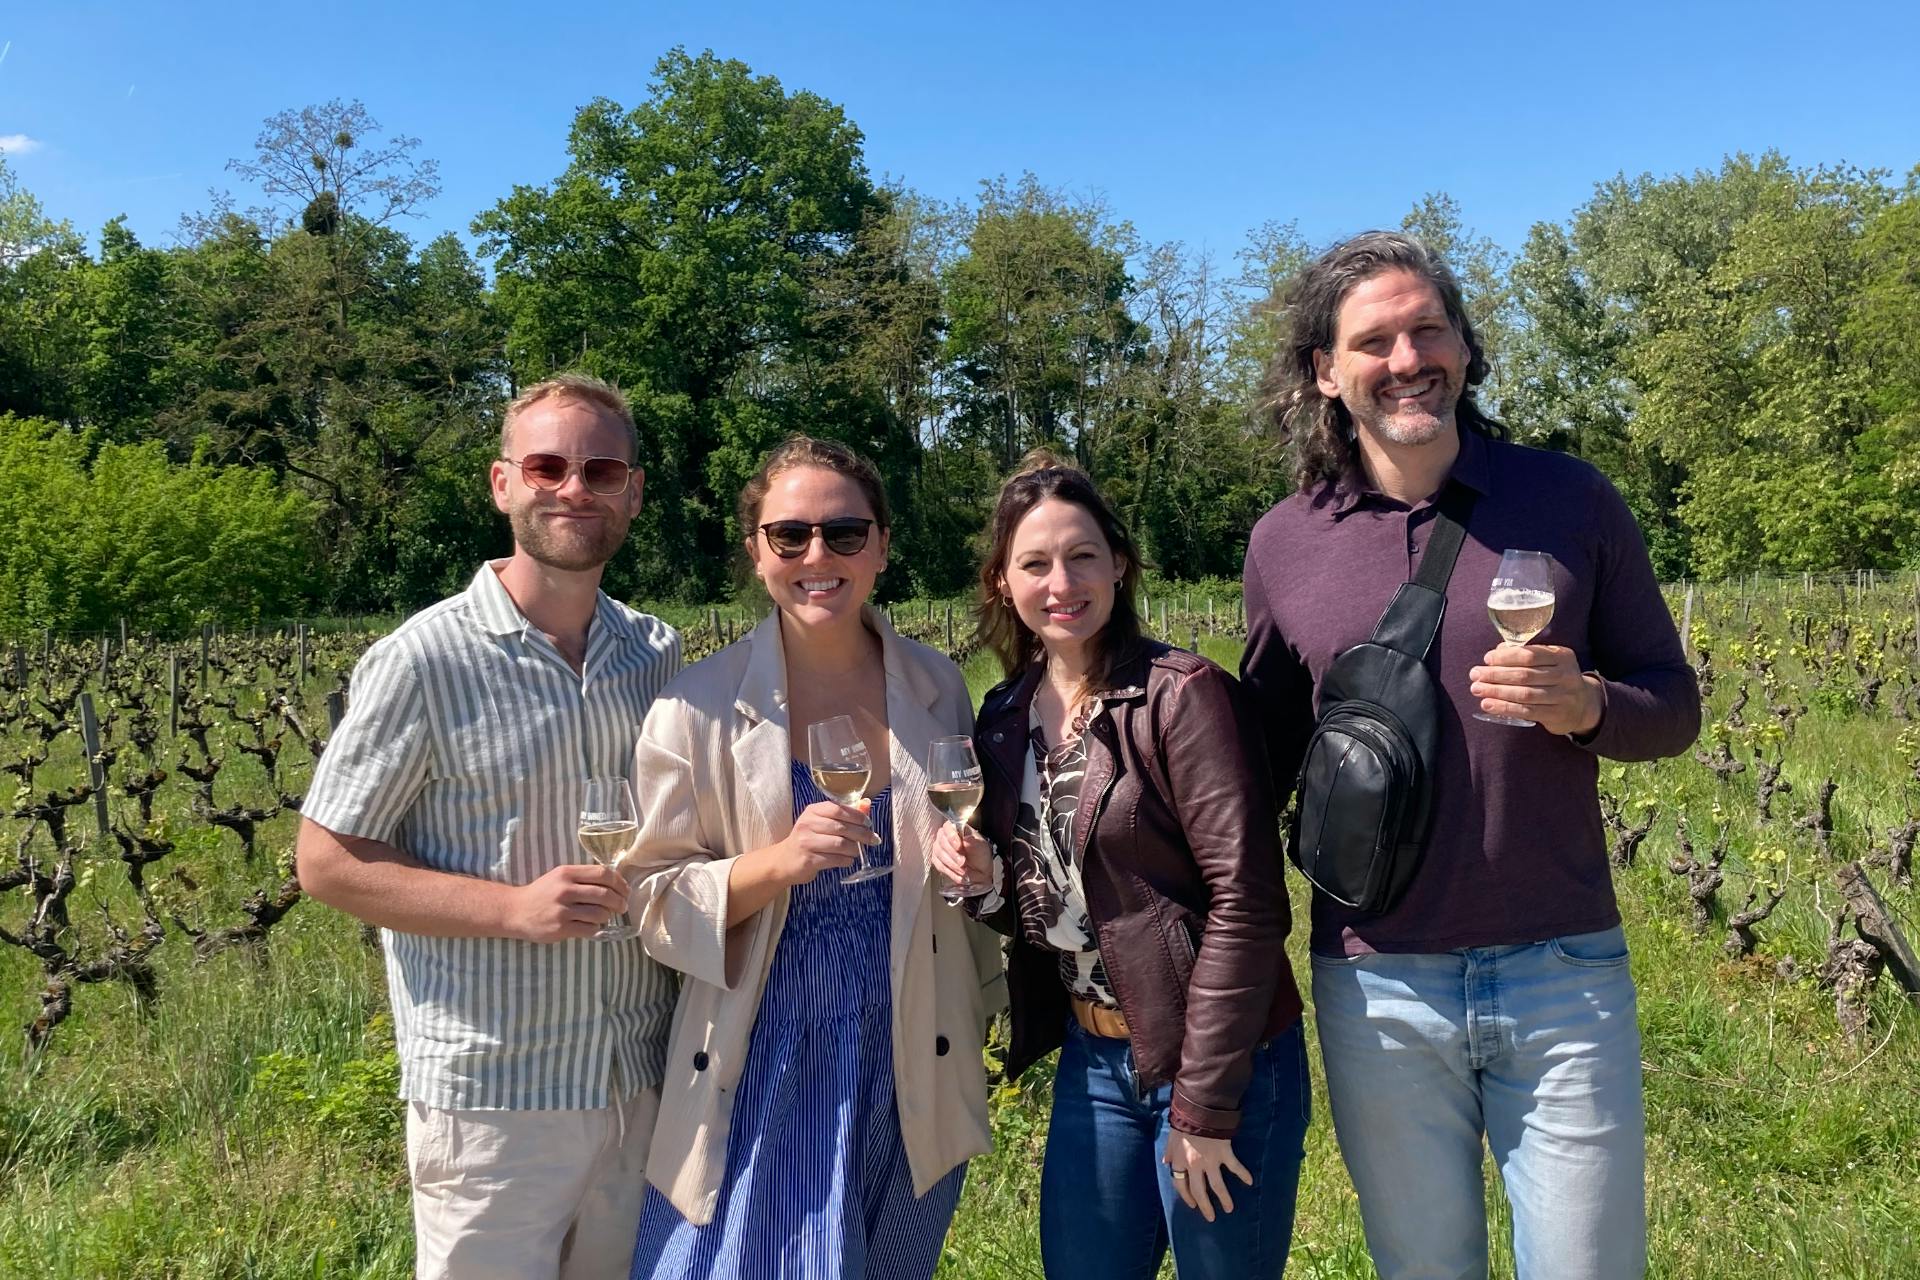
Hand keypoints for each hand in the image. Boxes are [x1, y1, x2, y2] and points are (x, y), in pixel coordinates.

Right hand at [504, 863, 630, 942]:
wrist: (515, 911)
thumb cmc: (542, 893)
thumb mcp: (560, 877)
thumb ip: (583, 877)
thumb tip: (616, 883)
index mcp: (567, 873)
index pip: (603, 874)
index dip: (619, 882)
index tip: (625, 890)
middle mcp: (565, 889)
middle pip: (605, 894)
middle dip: (619, 902)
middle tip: (622, 906)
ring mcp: (562, 910)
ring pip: (600, 913)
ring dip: (607, 916)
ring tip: (603, 916)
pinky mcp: (560, 928)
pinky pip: (590, 929)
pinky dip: (595, 928)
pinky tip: (591, 926)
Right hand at [768, 799, 875, 886]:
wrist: (784, 861)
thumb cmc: (808, 840)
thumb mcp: (822, 823)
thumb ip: (845, 814)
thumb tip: (867, 804)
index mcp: (812, 811)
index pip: (837, 808)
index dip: (856, 815)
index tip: (868, 823)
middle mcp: (807, 824)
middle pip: (841, 827)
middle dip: (862, 834)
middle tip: (873, 840)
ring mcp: (806, 842)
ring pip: (840, 844)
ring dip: (854, 849)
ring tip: (857, 851)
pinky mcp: (808, 860)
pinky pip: (835, 859)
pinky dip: (846, 860)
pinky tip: (847, 860)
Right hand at [929, 821, 991, 893]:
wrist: (980, 872)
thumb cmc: (980, 856)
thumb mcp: (982, 848)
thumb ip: (974, 843)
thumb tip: (967, 839)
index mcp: (957, 829)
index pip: (948, 827)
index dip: (951, 836)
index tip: (959, 847)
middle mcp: (946, 836)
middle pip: (941, 841)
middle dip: (952, 854)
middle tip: (963, 862)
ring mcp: (940, 848)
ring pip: (938, 853)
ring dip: (951, 864)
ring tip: (963, 870)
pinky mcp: (937, 861)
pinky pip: (939, 865)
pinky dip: (949, 872)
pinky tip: (959, 876)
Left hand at [1164, 1130, 1251, 1221]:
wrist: (1200, 1110)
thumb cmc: (1184, 1121)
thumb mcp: (1171, 1136)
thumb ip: (1169, 1150)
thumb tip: (1166, 1162)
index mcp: (1180, 1161)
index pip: (1180, 1184)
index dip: (1186, 1196)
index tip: (1192, 1204)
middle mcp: (1194, 1165)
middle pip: (1199, 1191)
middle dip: (1205, 1206)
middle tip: (1211, 1217)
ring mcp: (1210, 1161)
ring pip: (1217, 1186)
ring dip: (1224, 1198)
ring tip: (1229, 1209)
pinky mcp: (1224, 1153)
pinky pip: (1235, 1167)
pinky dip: (1243, 1174)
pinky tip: (1250, 1181)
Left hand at [1469, 644, 1604, 735]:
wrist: (1583, 705)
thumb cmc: (1556, 678)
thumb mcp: (1549, 661)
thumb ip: (1525, 653)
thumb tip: (1497, 651)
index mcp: (1562, 656)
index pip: (1530, 654)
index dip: (1506, 657)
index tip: (1487, 659)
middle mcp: (1566, 675)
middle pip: (1525, 675)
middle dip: (1496, 675)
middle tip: (1475, 675)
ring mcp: (1563, 696)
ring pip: (1524, 694)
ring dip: (1497, 692)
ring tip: (1477, 689)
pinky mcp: (1556, 715)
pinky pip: (1527, 711)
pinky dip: (1505, 708)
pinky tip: (1488, 705)